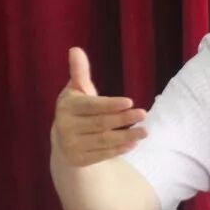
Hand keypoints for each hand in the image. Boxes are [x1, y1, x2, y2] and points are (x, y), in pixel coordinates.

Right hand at [51, 47, 147, 166]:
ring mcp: (71, 145)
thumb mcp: (78, 89)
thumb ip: (80, 72)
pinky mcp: (78, 159)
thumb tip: (76, 49)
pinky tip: (133, 143)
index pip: (91, 106)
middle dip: (123, 119)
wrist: (63, 139)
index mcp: (66, 106)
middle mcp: (65, 126)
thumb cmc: (78, 108)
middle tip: (143, 114)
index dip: (110, 104)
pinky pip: (102, 154)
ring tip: (145, 131)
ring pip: (104, 140)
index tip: (130, 101)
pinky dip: (119, 149)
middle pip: (100, 124)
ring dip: (127, 137)